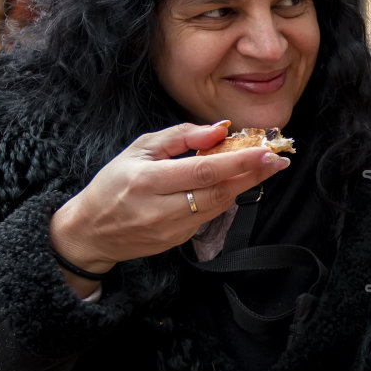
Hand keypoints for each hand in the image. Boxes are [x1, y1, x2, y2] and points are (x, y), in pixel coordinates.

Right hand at [49, 121, 290, 280]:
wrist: (91, 231)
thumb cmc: (113, 184)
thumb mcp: (138, 149)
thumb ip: (180, 136)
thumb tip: (219, 129)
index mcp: (148, 180)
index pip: (204, 170)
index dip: (239, 161)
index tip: (265, 151)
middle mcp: (161, 208)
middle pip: (219, 191)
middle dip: (253, 175)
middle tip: (279, 160)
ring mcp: (171, 229)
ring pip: (218, 205)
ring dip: (243, 186)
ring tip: (264, 167)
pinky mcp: (177, 241)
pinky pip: (208, 216)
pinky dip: (223, 198)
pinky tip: (231, 185)